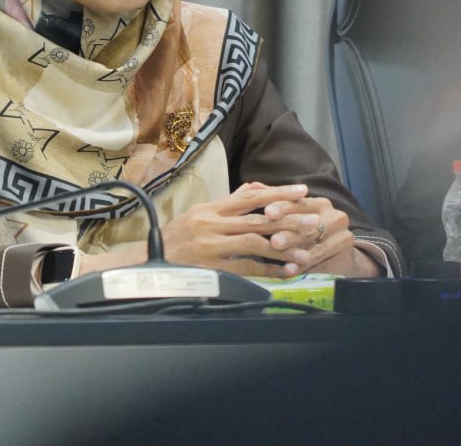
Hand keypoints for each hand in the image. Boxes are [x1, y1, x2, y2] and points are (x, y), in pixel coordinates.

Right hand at [155, 182, 332, 278]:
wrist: (147, 260)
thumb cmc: (174, 238)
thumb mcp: (198, 213)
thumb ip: (228, 203)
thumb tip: (254, 189)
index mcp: (211, 208)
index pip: (250, 196)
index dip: (278, 193)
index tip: (301, 191)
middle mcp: (212, 223)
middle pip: (258, 217)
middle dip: (289, 218)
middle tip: (313, 220)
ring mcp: (212, 245)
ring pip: (255, 241)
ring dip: (283, 246)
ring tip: (306, 250)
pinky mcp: (211, 267)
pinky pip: (245, 268)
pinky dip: (268, 270)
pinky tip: (285, 271)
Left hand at [257, 185, 381, 277]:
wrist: (339, 258)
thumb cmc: (308, 235)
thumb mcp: (293, 219)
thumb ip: (275, 202)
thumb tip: (252, 185)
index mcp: (317, 202)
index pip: (298, 202)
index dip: (282, 206)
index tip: (267, 212)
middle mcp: (332, 213)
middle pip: (306, 222)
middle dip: (287, 230)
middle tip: (273, 240)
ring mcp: (341, 231)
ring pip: (313, 240)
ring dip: (294, 248)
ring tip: (279, 253)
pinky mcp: (344, 248)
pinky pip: (320, 257)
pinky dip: (302, 264)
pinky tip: (290, 269)